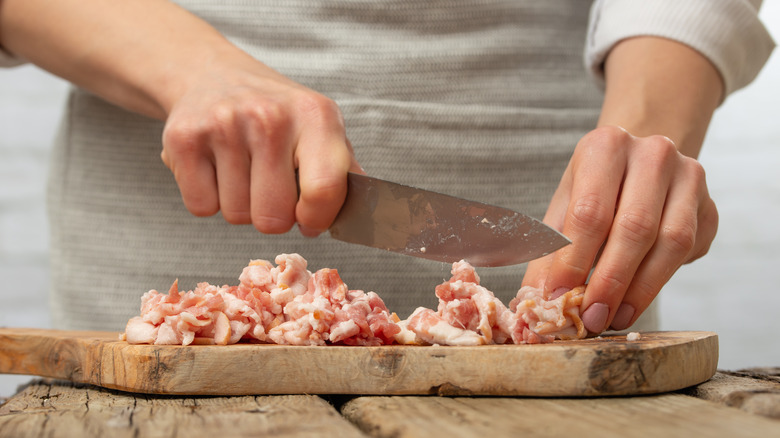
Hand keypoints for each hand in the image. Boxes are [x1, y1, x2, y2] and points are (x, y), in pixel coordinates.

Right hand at [160, 50, 360, 235]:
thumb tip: (360, 219)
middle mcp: (269, 116)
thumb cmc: (278, 115)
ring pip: (236, 217)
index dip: (317, 219)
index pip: (323, 191)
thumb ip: (344, 174)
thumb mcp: (322, 130)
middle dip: (275, 216)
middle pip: (273, 218)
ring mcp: (223, 125)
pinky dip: (209, 199)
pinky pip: (201, 207)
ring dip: (241, 207)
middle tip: (272, 188)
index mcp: (315, 115)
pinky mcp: (183, 139)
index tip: (310, 218)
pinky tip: (217, 169)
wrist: (214, 75)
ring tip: (244, 171)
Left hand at [522, 126, 717, 332]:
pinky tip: (636, 300)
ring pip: (671, 242)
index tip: (558, 299)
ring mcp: (688, 176)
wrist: (638, 166)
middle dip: (611, 281)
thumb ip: (548, 255)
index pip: (590, 212)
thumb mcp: (563, 212)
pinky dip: (661, 281)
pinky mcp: (709, 205)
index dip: (574, 261)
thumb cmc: (594, 191)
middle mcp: (652, 153)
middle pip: (634, 227)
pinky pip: (689, 250)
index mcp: (606, 147)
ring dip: (640, 289)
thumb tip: (535, 303)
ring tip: (613, 318)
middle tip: (591, 318)